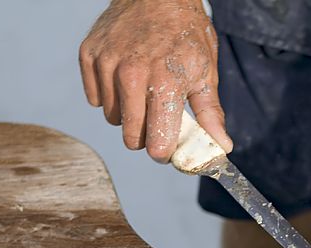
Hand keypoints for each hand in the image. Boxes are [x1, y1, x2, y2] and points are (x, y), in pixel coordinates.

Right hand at [79, 0, 231, 161]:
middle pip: (131, 137)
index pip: (158, 143)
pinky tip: (124, 80)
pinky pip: (94, 98)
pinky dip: (108, 96)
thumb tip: (221, 147)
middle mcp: (132, 75)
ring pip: (112, 118)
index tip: (168, 148)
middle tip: (157, 120)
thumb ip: (210, 114)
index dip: (164, 152)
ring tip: (143, 92)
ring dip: (127, 114)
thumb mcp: (206, 72)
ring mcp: (107, 64)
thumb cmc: (185, 32)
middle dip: (146, 136)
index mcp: (166, 83)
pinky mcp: (89, 55)